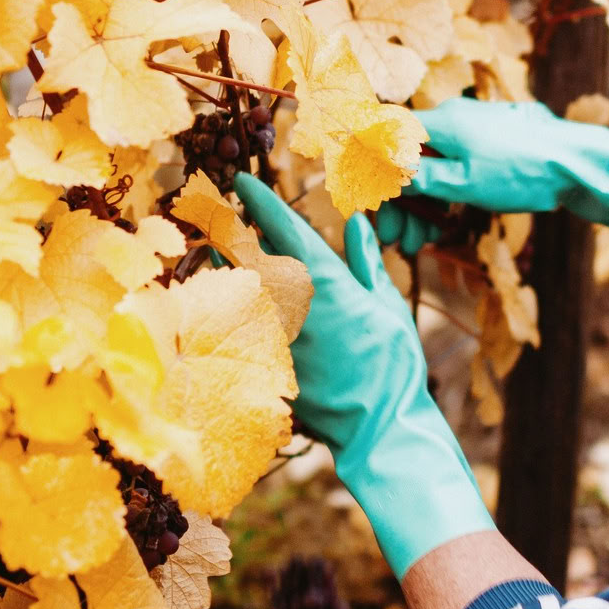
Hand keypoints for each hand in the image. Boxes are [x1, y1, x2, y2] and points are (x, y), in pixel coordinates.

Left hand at [233, 176, 495, 577]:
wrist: (379, 426)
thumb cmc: (393, 364)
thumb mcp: (389, 306)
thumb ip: (366, 262)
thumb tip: (356, 223)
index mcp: (324, 280)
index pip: (283, 228)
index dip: (260, 200)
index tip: (242, 182)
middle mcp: (289, 302)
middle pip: (244, 255)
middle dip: (229, 233)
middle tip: (216, 216)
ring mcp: (269, 333)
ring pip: (232, 289)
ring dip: (223, 270)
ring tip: (216, 258)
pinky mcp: (260, 363)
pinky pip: (234, 328)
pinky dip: (227, 312)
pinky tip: (222, 307)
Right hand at [371, 98, 608, 251]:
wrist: (578, 165)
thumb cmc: (521, 172)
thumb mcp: (463, 182)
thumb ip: (418, 175)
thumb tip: (377, 170)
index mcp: (441, 122)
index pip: (387, 141)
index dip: (374, 178)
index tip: (372, 210)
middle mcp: (453, 119)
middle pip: (409, 161)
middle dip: (400, 203)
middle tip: (399, 241)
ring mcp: (473, 130)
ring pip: (433, 168)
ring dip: (422, 205)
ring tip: (422, 242)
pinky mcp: (489, 144)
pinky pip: (455, 167)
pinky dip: (444, 195)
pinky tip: (444, 224)